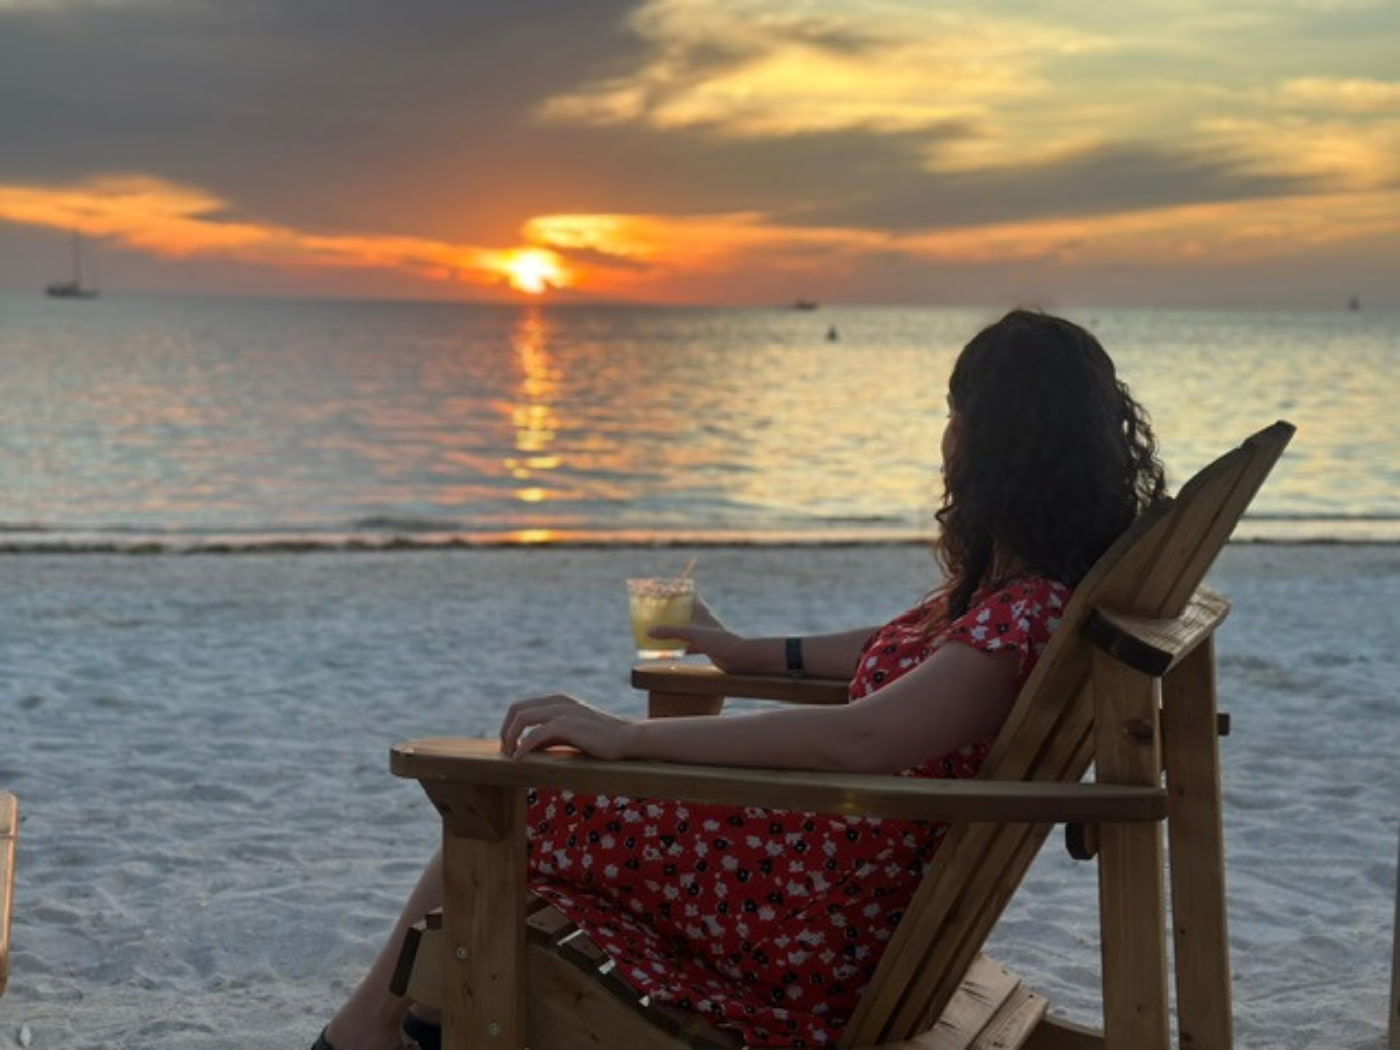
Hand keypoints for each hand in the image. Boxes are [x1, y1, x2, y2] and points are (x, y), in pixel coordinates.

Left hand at [499, 693, 634, 759]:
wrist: (626, 738)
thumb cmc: (599, 739)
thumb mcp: (569, 735)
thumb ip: (547, 737)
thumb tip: (524, 748)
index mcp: (557, 700)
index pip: (520, 706)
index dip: (508, 725)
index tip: (508, 745)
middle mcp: (558, 701)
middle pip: (517, 709)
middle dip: (506, 731)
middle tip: (505, 752)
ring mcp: (563, 711)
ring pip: (522, 718)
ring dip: (511, 738)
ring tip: (510, 756)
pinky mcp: (568, 724)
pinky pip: (536, 733)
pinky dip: (524, 746)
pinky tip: (520, 758)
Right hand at [648, 597, 754, 672]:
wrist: (737, 658)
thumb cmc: (718, 641)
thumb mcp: (692, 633)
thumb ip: (671, 631)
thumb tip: (649, 631)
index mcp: (702, 611)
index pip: (691, 595)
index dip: (680, 591)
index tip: (665, 591)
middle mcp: (703, 620)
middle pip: (685, 612)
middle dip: (672, 612)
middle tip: (655, 612)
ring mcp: (704, 634)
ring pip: (685, 629)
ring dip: (673, 630)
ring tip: (658, 630)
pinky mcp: (705, 647)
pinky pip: (687, 645)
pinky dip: (677, 647)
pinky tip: (667, 651)